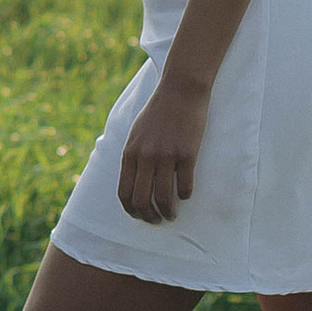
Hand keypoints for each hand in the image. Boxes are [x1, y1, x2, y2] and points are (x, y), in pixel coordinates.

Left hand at [118, 66, 211, 224]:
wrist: (180, 89)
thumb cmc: (158, 111)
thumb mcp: (136, 132)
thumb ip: (132, 155)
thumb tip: (132, 179)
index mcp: (130, 153)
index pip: (124, 192)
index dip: (131, 210)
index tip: (139, 216)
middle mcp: (145, 157)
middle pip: (142, 199)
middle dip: (149, 216)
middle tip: (157, 220)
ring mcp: (166, 156)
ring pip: (164, 197)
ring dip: (168, 212)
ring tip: (172, 215)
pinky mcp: (187, 153)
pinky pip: (185, 185)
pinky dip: (185, 195)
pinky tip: (186, 195)